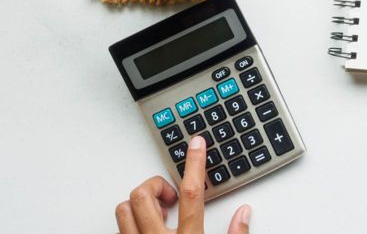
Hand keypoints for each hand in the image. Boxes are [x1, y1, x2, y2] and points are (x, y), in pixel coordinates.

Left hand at [115, 136, 250, 233]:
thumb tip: (243, 213)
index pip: (190, 193)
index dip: (194, 163)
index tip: (197, 144)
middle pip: (144, 195)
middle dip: (156, 186)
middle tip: (170, 196)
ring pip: (124, 210)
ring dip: (139, 203)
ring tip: (158, 212)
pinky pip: (119, 228)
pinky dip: (131, 220)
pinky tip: (146, 226)